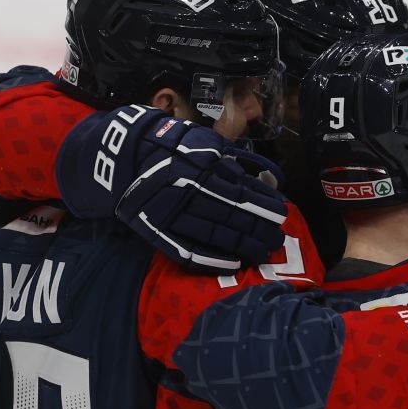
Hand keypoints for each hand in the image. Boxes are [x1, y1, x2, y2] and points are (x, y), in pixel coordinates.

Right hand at [57, 106, 287, 271]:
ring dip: (242, 246)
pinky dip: (211, 258)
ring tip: (262, 252)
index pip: (241, 192)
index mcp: (201, 168)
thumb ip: (234, 163)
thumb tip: (265, 182)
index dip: (263, 205)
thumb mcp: (206, 144)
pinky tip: (233, 264)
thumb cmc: (175, 148)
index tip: (282, 214)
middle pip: (232, 216)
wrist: (125, 155)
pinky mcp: (156, 229)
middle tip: (277, 239)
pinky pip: (187, 249)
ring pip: (214, 234)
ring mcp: (171, 212)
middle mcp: (188, 190)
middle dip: (259, 229)